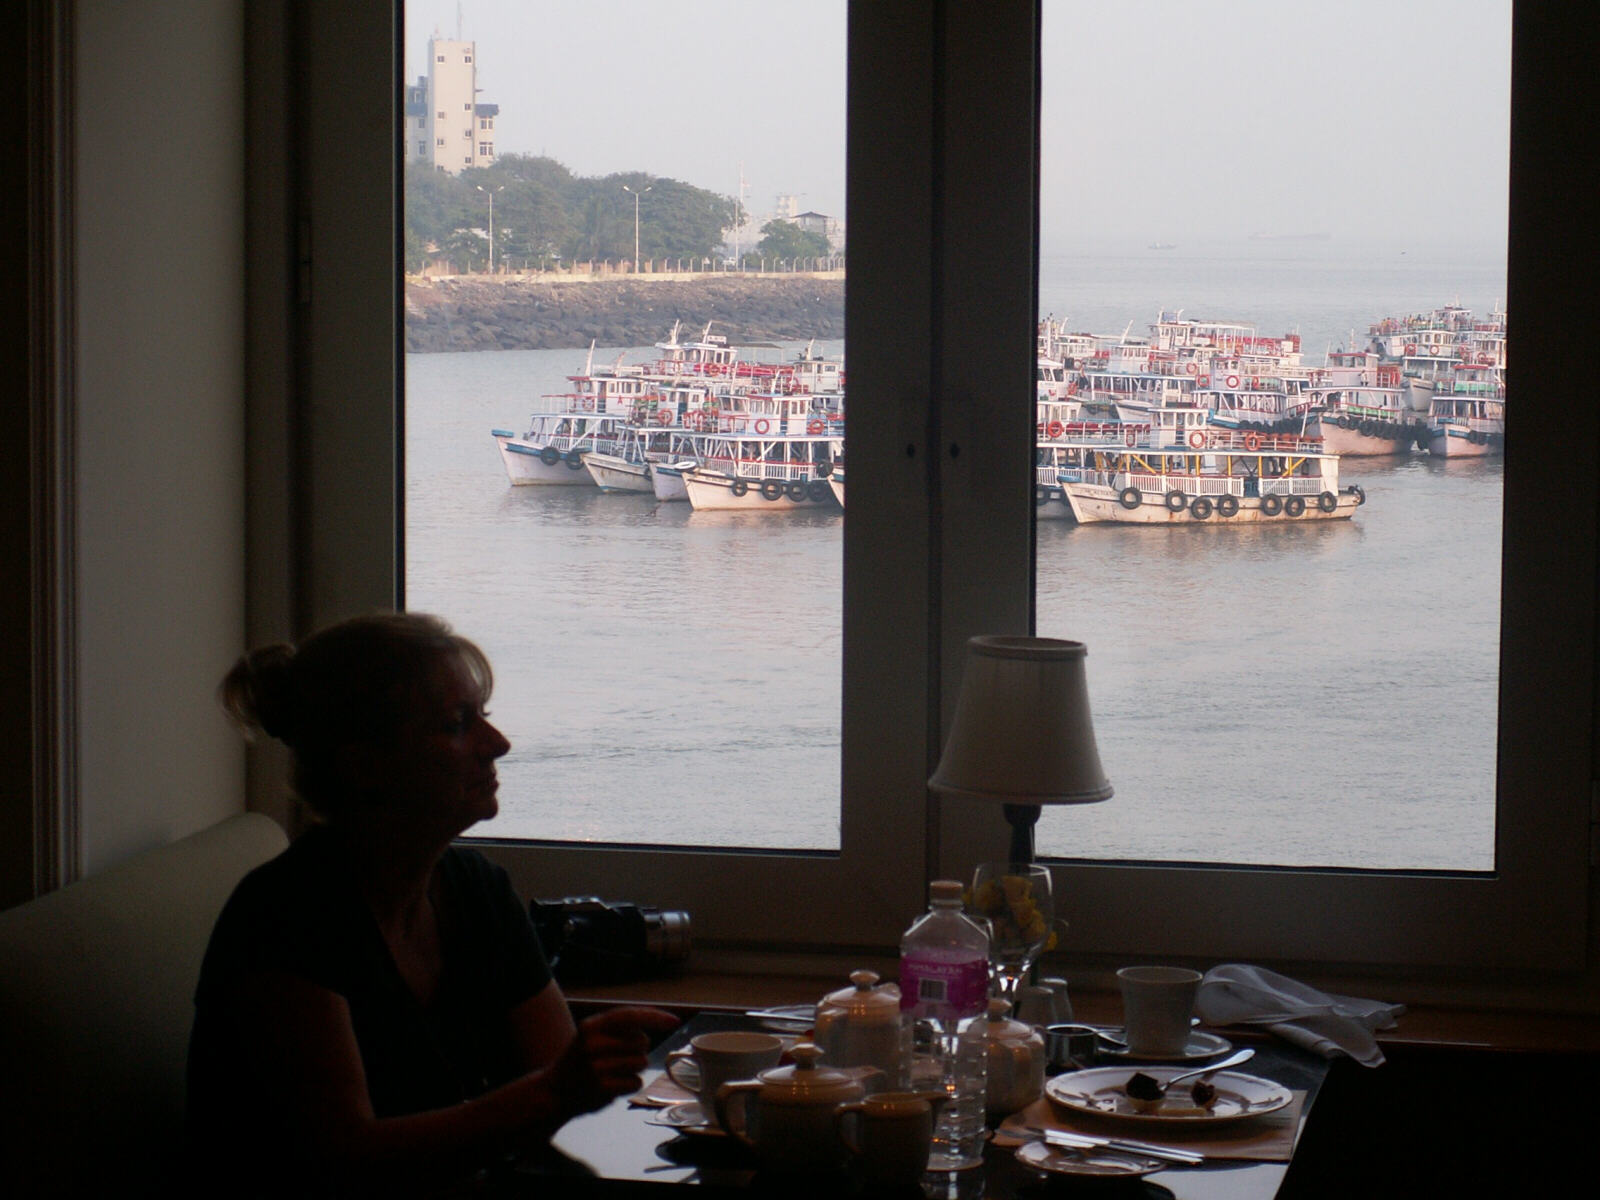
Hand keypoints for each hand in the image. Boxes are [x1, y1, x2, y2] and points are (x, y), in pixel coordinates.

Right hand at [554, 1006, 678, 1115]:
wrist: (554, 1091)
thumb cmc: (582, 1060)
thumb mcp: (593, 1035)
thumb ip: (620, 1027)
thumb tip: (663, 1020)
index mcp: (591, 1026)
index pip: (629, 1015)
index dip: (655, 1016)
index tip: (675, 1021)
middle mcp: (592, 1043)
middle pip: (642, 1042)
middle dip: (638, 1050)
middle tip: (617, 1057)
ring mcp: (596, 1066)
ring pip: (641, 1062)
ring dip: (633, 1069)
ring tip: (611, 1072)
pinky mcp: (602, 1087)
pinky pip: (635, 1082)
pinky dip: (629, 1085)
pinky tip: (611, 1085)